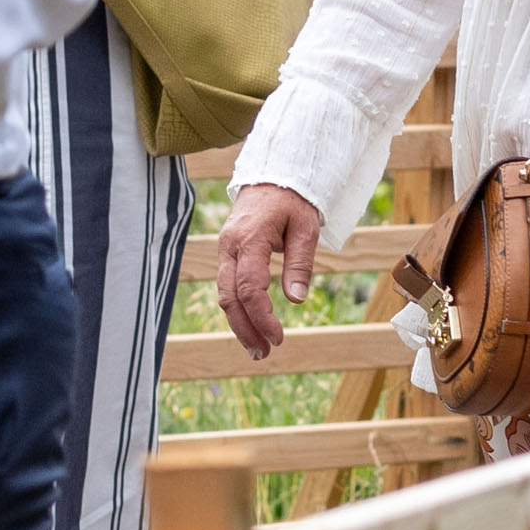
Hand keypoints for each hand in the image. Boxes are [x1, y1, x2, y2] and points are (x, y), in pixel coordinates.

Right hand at [214, 182, 330, 360]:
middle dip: (245, 329)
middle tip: (264, 354)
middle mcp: (230, 246)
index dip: (262, 317)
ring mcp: (224, 250)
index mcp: (249, 238)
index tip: (279, 337)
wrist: (272, 175)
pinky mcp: (227, 254)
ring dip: (239, 324)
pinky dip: (238, 309)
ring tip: (258, 349)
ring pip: (224, 295)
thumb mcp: (305, 228)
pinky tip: (252, 326)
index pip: (249, 287)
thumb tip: (297, 300)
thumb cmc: (292, 200)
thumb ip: (300, 264)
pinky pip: (228, 287)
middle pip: (229, 298)